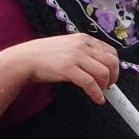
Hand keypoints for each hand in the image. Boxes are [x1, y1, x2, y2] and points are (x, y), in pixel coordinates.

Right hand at [0, 33, 119, 103]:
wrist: (24, 59)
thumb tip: (102, 66)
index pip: (111, 52)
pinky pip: (90, 83)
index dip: (114, 67)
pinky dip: (97, 93)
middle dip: (113, 77)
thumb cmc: (46, 56)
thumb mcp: (69, 47)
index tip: (111, 77)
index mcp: (84, 39)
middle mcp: (82, 45)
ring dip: (105, 86)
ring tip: (99, 91)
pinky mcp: (68, 69)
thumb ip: (85, 53)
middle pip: (111, 62)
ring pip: (104, 73)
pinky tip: (97, 99)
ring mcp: (75, 56)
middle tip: (107, 86)